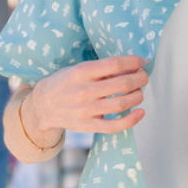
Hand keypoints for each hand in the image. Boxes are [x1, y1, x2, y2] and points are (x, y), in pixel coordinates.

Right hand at [27, 55, 148, 136]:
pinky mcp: (87, 126)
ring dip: (137, 96)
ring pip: (121, 104)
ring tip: (139, 92)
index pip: (114, 64)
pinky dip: (131, 120)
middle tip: (144, 76)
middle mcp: (84, 91)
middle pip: (122, 84)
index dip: (132, 62)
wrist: (43, 106)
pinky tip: (140, 112)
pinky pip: (114, 126)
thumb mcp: (79, 69)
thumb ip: (102, 68)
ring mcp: (85, 111)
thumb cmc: (66, 82)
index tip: (140, 61)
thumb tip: (131, 66)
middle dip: (139, 78)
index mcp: (81, 72)